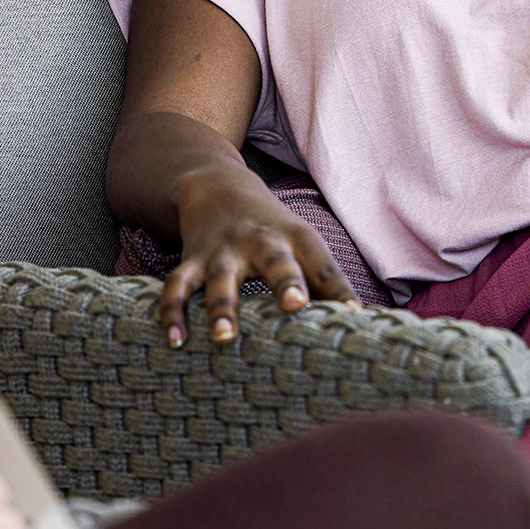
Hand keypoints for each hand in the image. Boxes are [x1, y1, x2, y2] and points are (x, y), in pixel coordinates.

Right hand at [161, 165, 360, 346]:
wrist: (219, 187)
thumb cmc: (273, 229)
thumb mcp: (303, 243)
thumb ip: (326, 280)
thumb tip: (357, 320)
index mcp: (297, 238)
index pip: (323, 265)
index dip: (340, 288)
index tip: (353, 313)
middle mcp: (262, 241)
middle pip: (276, 261)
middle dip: (286, 282)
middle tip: (295, 304)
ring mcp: (224, 250)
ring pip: (221, 279)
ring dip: (222, 308)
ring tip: (223, 338)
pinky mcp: (192, 259)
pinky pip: (178, 286)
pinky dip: (172, 312)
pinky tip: (174, 341)